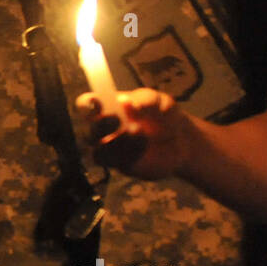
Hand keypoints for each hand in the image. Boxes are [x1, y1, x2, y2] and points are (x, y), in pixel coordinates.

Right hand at [75, 87, 193, 179]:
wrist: (181, 139)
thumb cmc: (163, 115)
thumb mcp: (159, 101)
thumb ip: (144, 100)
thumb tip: (126, 102)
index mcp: (107, 107)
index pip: (85, 105)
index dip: (86, 105)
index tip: (96, 103)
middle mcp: (104, 130)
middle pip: (88, 131)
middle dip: (100, 126)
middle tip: (118, 119)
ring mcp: (111, 150)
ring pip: (98, 151)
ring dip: (117, 142)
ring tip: (139, 131)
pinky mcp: (122, 165)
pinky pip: (117, 163)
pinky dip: (130, 154)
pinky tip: (144, 145)